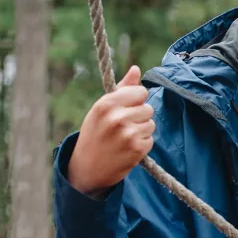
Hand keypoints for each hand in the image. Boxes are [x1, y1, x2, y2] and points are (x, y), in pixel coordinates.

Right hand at [67, 66, 154, 195]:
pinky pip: (150, 139)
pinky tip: (127, 148)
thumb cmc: (95, 133)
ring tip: (124, 138)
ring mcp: (127, 134)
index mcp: (106, 104)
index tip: (125, 109)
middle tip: (122, 127)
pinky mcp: (137, 149)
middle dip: (139, 117)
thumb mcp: (102, 109)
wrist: (87, 168)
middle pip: (148, 108)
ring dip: (141, 131)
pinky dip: (142, 144)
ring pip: (151, 123)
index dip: (136, 100)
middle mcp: (116, 117)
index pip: (140, 92)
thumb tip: (136, 69)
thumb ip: (122, 89)